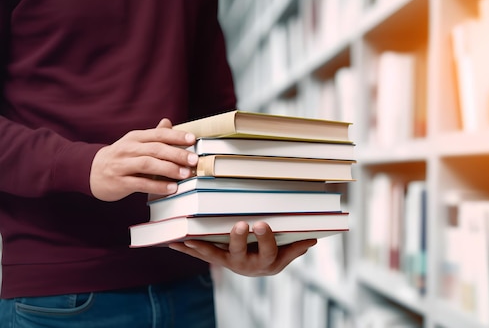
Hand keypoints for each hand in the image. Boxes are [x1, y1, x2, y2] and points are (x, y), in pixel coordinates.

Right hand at [90, 118, 197, 200]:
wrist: (91, 171)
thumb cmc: (121, 157)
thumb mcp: (134, 143)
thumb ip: (153, 135)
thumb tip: (168, 122)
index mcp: (134, 137)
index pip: (158, 134)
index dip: (176, 136)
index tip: (192, 139)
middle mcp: (128, 149)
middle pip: (155, 149)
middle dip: (176, 154)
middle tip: (193, 159)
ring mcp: (122, 165)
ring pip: (147, 165)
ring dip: (168, 169)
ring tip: (185, 174)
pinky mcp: (119, 182)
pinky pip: (140, 184)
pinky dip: (157, 186)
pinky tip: (171, 188)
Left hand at [169, 222, 316, 275]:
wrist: (255, 268)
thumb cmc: (272, 256)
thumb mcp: (287, 254)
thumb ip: (297, 246)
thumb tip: (314, 237)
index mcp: (265, 261)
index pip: (268, 249)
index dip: (265, 238)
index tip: (262, 223)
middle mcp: (245, 264)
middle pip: (240, 252)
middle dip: (238, 238)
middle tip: (239, 224)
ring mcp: (227, 261)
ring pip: (213, 254)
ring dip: (201, 246)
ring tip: (190, 238)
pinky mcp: (214, 258)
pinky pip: (198, 253)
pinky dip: (184, 247)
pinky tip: (171, 241)